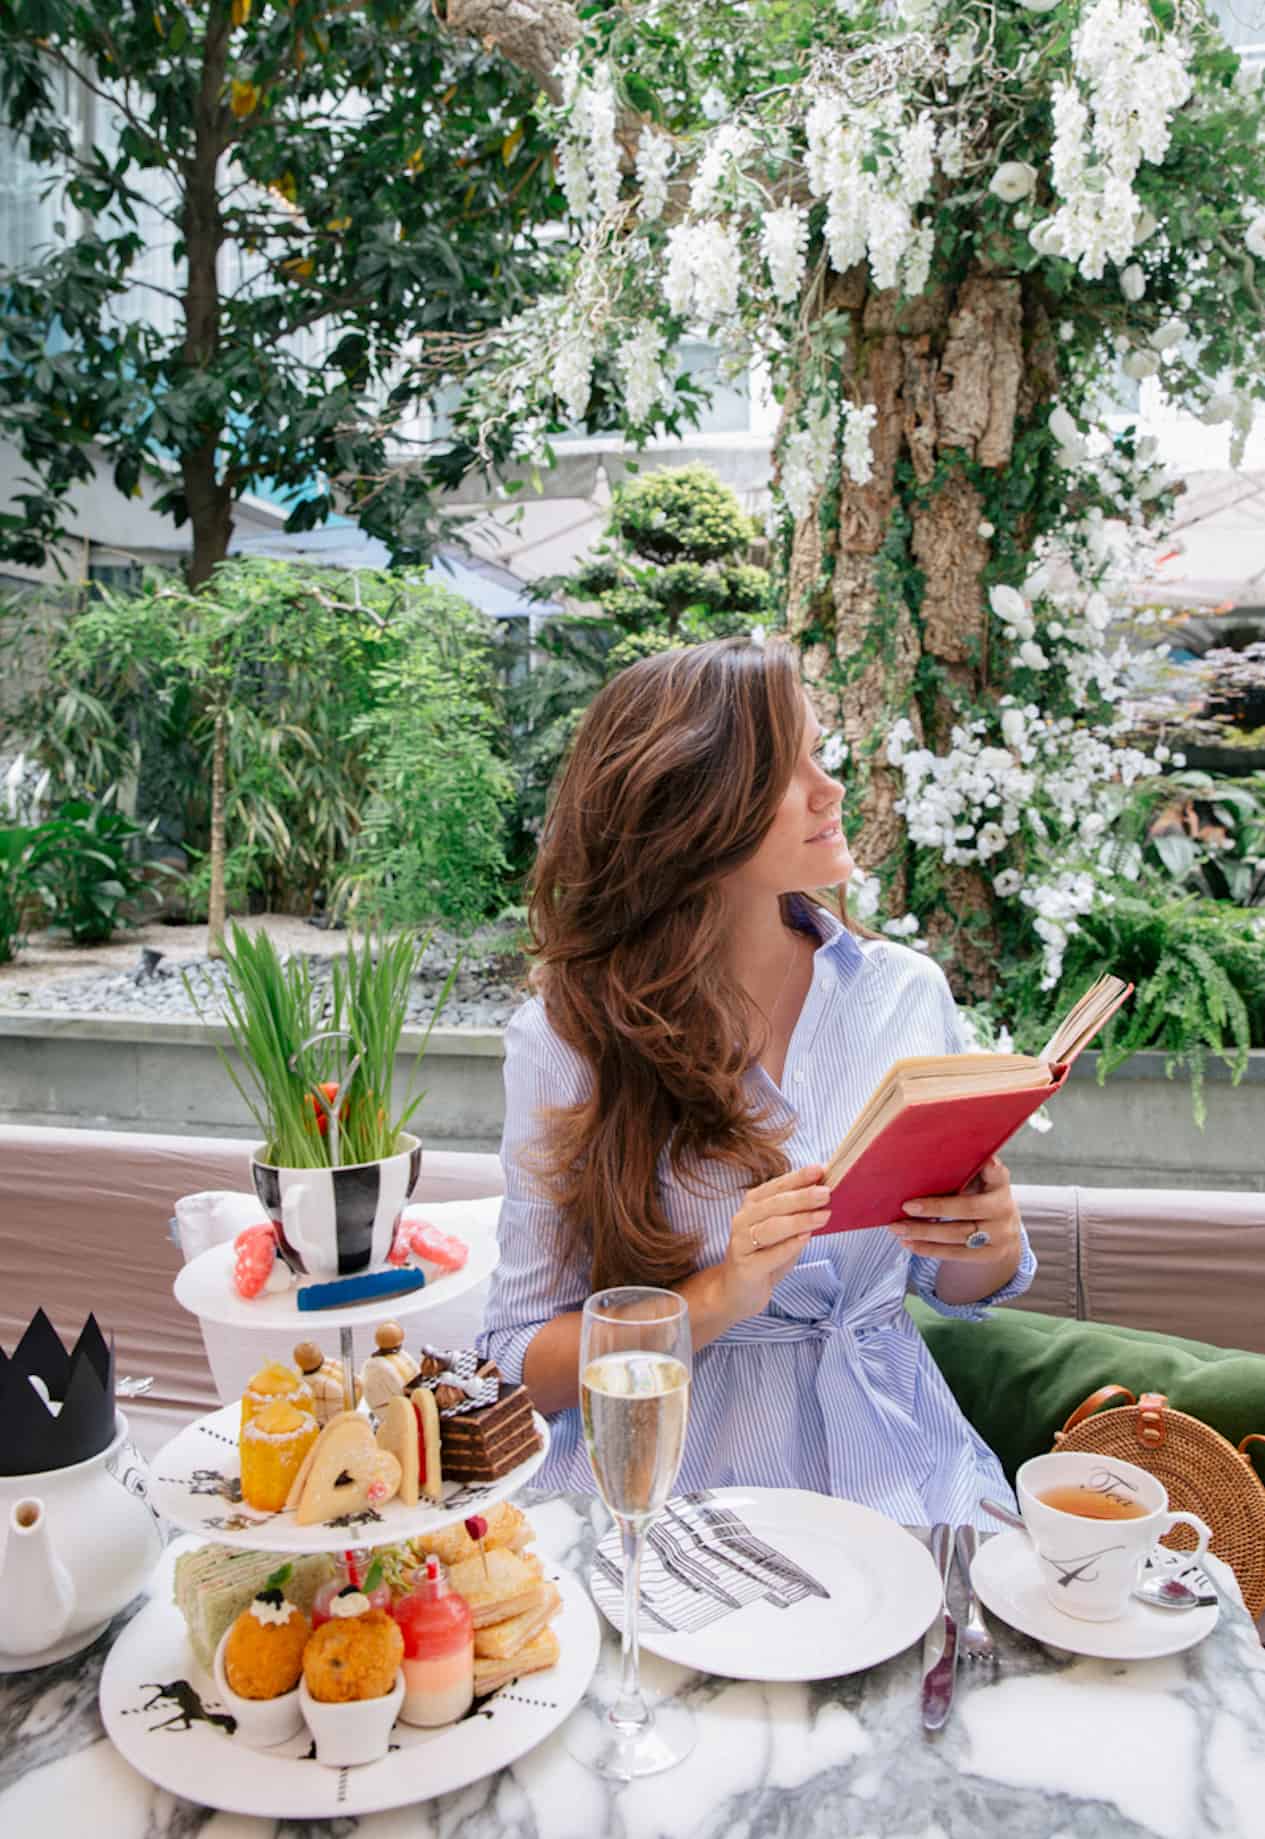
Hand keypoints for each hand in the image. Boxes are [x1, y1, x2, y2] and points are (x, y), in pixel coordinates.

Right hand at [719, 1164, 830, 1320]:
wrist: (737, 1291)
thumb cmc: (766, 1256)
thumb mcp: (784, 1232)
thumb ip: (799, 1215)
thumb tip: (826, 1196)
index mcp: (753, 1204)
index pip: (777, 1186)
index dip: (798, 1178)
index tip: (820, 1169)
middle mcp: (743, 1219)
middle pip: (774, 1204)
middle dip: (802, 1197)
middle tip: (826, 1193)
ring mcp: (741, 1243)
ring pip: (771, 1227)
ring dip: (799, 1220)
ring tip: (823, 1216)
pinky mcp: (745, 1268)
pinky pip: (769, 1255)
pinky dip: (789, 1246)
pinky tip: (806, 1239)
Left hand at [890, 1156, 1022, 1262]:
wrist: (1006, 1233)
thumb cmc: (983, 1197)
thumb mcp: (984, 1180)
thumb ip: (969, 1168)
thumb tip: (940, 1152)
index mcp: (1000, 1185)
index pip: (995, 1174)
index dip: (987, 1168)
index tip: (971, 1163)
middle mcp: (1004, 1210)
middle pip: (967, 1209)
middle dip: (934, 1209)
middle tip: (905, 1207)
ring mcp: (999, 1236)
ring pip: (957, 1235)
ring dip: (924, 1232)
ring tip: (897, 1228)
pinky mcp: (989, 1255)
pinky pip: (956, 1254)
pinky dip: (929, 1249)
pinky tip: (909, 1244)